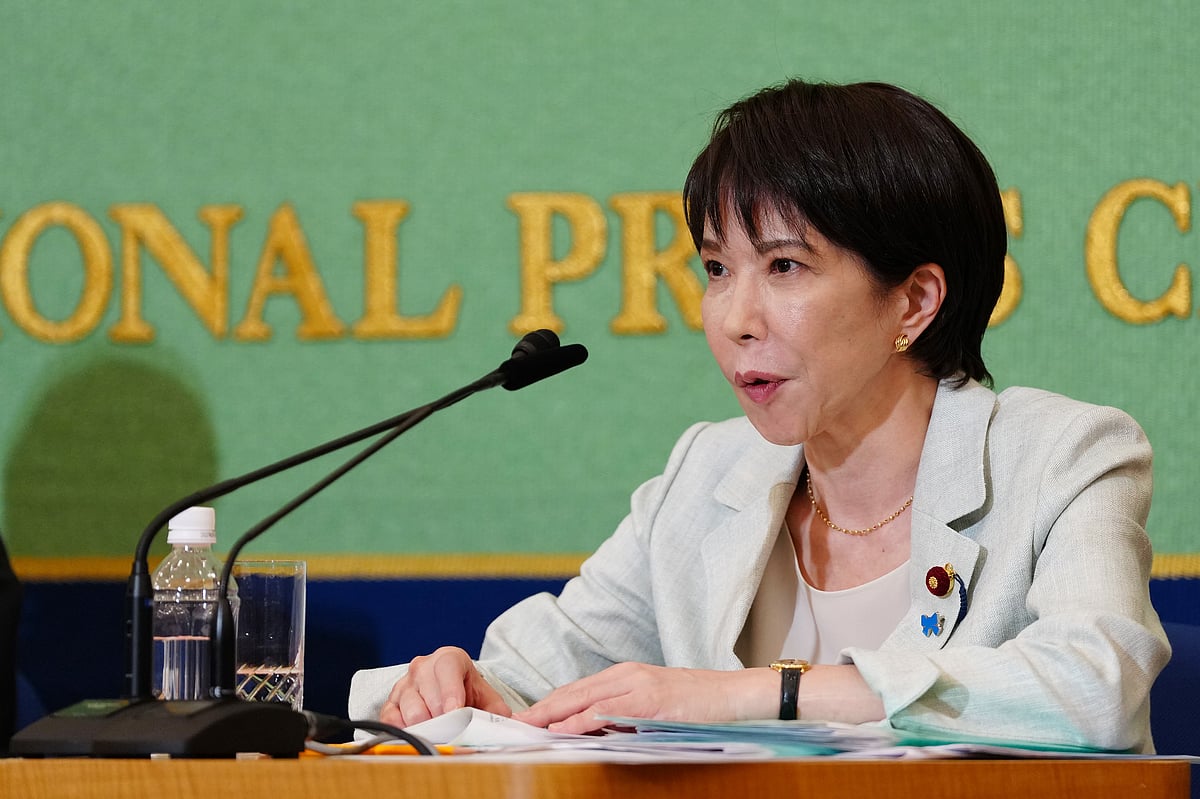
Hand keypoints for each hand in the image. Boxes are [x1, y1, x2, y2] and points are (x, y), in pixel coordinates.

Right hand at [379, 646, 512, 727]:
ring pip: (411, 709)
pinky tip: (419, 734)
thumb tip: (514, 726)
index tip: (455, 712)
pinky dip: (405, 731)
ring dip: (426, 727)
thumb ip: (501, 711)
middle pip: (429, 695)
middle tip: (452, 732)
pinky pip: (391, 718)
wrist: (449, 693)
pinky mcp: (390, 702)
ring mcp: (404, 684)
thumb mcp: (487, 698)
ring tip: (439, 733)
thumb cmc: (467, 694)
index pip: (447, 668)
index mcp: (448, 658)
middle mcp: (423, 666)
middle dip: (442, 718)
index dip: (451, 692)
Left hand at [513, 662, 776, 733]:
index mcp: (626, 675)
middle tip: (516, 723)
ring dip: (553, 714)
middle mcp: (627, 675)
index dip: (550, 703)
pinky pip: (608, 711)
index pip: (578, 689)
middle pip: (573, 691)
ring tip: (529, 727)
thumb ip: (626, 713)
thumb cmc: (699, 704)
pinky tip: (564, 728)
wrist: (736, 695)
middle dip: (542, 708)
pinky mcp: (650, 702)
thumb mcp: (655, 706)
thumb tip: (597, 731)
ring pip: (584, 699)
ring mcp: (638, 686)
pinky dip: (582, 720)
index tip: (527, 717)